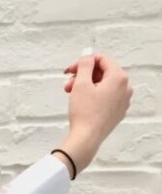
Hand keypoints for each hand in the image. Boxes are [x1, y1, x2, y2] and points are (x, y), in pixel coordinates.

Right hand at [58, 52, 132, 174]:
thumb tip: (87, 55)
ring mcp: (122, 101)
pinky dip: (93, 95)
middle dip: (83, 76)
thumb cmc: (84, 114)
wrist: (86, 138)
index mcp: (119, 78)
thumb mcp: (81, 84)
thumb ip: (84, 65)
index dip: (83, 62)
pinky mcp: (117, 111)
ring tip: (71, 94)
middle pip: (103, 72)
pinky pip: (106, 97)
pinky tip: (81, 102)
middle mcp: (125, 88)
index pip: (102, 59)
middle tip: (68, 83)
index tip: (70, 69)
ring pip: (103, 85)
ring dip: (86, 86)